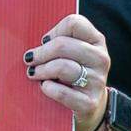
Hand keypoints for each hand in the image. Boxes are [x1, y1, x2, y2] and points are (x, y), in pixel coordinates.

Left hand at [25, 14, 111, 130]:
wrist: (89, 107)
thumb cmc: (72, 74)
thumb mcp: (72, 53)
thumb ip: (59, 41)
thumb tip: (33, 40)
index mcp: (96, 41)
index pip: (74, 23)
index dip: (55, 30)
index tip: (45, 41)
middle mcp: (100, 58)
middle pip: (63, 44)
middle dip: (41, 52)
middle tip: (29, 59)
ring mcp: (97, 81)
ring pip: (62, 67)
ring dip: (42, 70)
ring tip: (33, 73)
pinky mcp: (89, 103)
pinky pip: (62, 92)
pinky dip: (48, 88)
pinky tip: (44, 87)